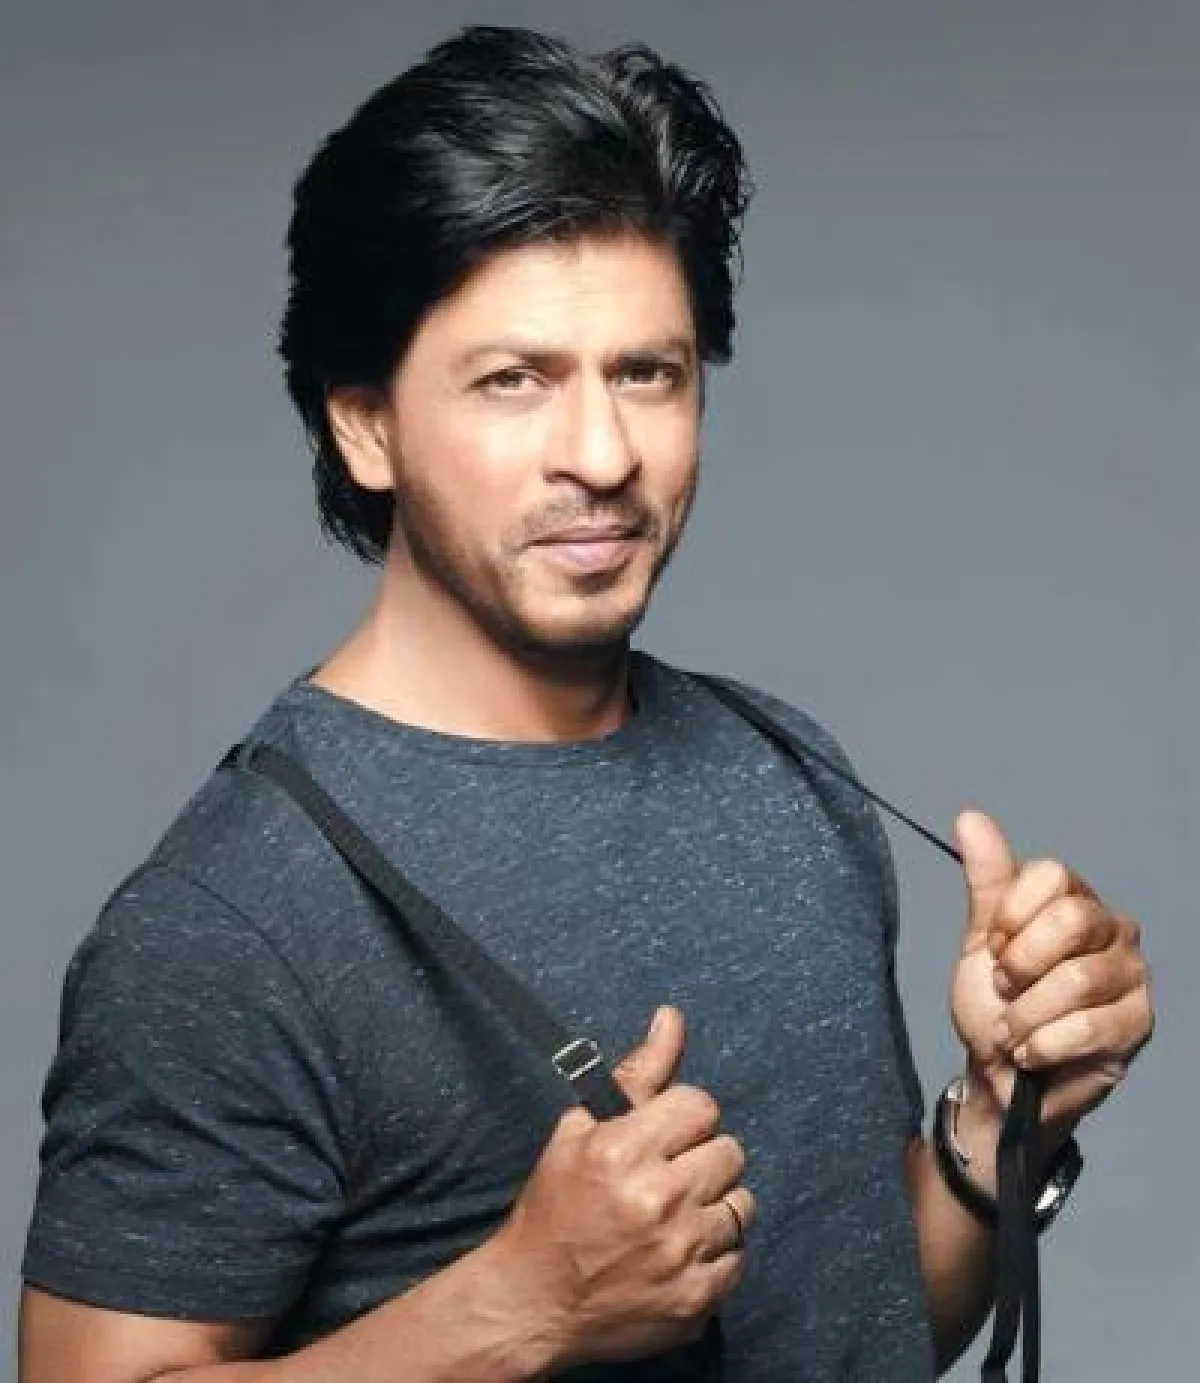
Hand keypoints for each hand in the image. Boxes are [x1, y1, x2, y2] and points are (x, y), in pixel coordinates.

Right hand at [491, 1006, 752, 1368]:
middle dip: (701, 1159)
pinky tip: (680, 1253)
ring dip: (713, 1206)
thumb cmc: (554, 1208)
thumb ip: (637, 1073)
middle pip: (729, 1152)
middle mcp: (659, 1200)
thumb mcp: (580, 1130)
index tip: (665, 1136)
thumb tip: (672, 1016)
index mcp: (624, 1151)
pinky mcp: (696, 1300)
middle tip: (670, 1176)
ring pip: (741, 1206)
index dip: (683, 1118)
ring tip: (677, 1216)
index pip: (701, 1106)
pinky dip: (715, 1255)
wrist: (532, 1302)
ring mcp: (681, 1254)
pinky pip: (738, 1258)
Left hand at [949, 811, 1152, 1149]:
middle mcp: (1111, 929)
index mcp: (1073, 899)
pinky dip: (1046, 1043)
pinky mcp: (1139, 1024)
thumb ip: (986, 880)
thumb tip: (971, 818)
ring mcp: (1130, 976)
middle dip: (1019, 964)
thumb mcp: (981, 939)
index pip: (1051, 875)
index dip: (1011, 915)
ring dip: (1027, 1013)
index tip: (993, 947)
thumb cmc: (996, 1003)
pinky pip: (1091, 1027)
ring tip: (1012, 1029)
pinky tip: (1031, 1052)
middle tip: (1004, 988)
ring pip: (1077, 979)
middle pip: (1069, 921)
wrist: (1000, 1074)